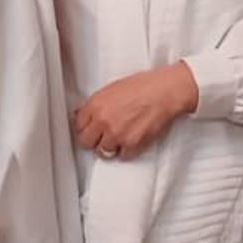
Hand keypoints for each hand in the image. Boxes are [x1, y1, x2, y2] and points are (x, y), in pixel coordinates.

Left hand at [74, 61, 199, 160]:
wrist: (165, 91)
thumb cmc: (144, 86)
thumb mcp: (113, 88)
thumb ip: (98, 104)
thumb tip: (87, 114)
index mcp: (96, 104)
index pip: (78, 125)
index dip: (84, 128)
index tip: (88, 130)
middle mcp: (103, 120)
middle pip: (86, 142)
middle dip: (93, 140)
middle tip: (100, 137)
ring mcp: (117, 134)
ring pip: (103, 152)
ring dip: (110, 147)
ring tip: (118, 139)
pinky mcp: (132, 144)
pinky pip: (123, 156)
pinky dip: (127, 151)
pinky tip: (131, 141)